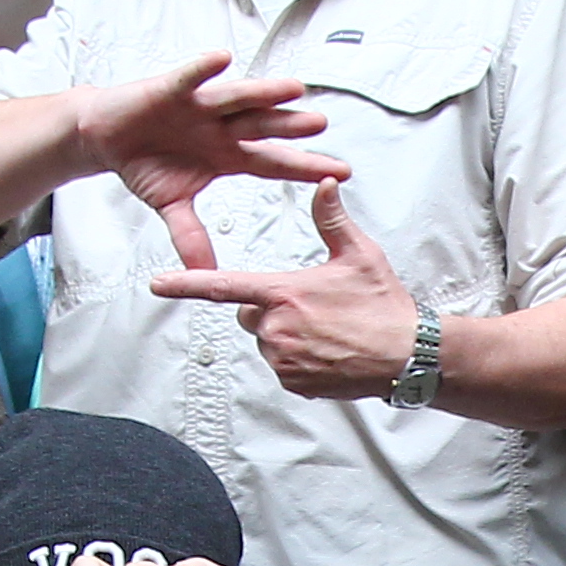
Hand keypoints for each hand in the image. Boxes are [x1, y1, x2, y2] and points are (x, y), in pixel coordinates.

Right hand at [74, 55, 343, 271]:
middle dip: (291, 127)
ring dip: (263, 93)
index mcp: (228, 155)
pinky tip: (223, 59)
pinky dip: (204, 69)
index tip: (342, 173)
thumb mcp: (171, 205)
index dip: (305, 167)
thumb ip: (190, 236)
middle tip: (321, 125)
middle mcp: (222, 127)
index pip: (274, 163)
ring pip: (237, 99)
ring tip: (293, 89)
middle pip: (263, 127)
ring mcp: (200, 105)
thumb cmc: (145, 164)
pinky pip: (191, 77)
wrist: (106, 138)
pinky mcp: (171, 88)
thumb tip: (205, 274)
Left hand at [149, 185, 425, 399]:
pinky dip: (299, 359)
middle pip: (251, 314)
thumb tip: (324, 183)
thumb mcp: (359, 255)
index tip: (157, 283)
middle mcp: (276, 328)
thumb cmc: (383, 305)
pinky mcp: (294, 382)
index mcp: (283, 293)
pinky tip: (329, 351)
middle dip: (271, 308)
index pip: (223, 286)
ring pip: (267, 341)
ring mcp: (284, 359)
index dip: (186, 283)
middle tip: (312, 306)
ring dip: (287, 335)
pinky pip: (283, 366)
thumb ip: (332, 219)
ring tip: (327, 330)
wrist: (408, 355)